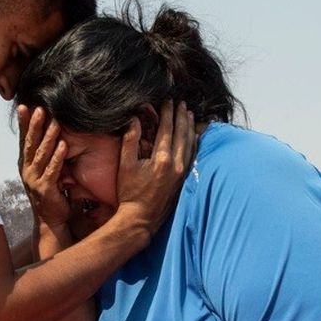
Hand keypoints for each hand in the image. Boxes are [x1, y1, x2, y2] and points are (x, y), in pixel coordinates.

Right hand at [18, 105, 70, 228]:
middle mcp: (27, 171)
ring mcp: (34, 180)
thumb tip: (51, 134)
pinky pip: (52, 170)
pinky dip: (58, 157)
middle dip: (35, 126)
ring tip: (55, 122)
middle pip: (30, 144)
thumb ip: (46, 156)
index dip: (24, 123)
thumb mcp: (45, 172)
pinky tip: (63, 145)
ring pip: (41, 155)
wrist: (52, 221)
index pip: (24, 140)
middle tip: (40, 109)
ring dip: (48, 138)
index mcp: (26, 165)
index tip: (24, 106)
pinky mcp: (45, 189)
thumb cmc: (51, 194)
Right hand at [114, 100, 195, 234]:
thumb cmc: (130, 194)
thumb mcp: (126, 166)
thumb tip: (133, 119)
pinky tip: (194, 137)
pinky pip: (193, 157)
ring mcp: (182, 173)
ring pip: (190, 144)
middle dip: (181, 116)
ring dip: (190, 128)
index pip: (167, 129)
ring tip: (189, 115)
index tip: (168, 101)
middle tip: (181, 103)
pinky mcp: (184, 180)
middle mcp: (176, 165)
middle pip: (182, 134)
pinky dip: (194, 144)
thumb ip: (130, 141)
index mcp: (162, 159)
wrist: (141, 219)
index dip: (168, 113)